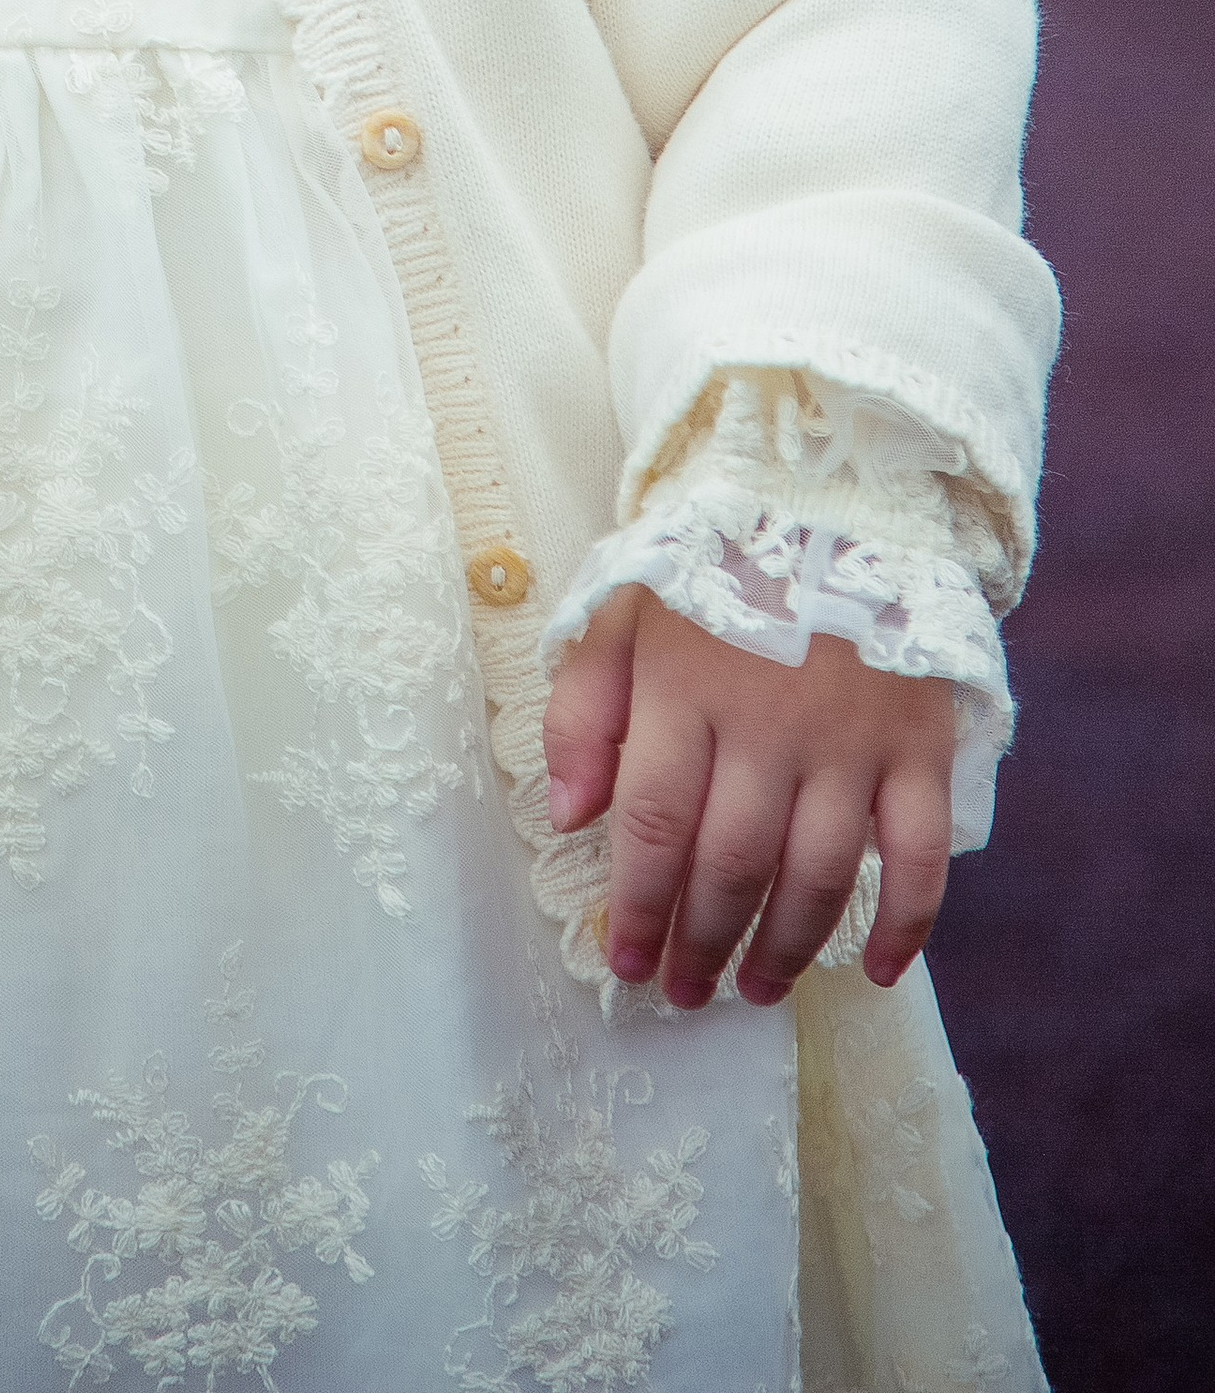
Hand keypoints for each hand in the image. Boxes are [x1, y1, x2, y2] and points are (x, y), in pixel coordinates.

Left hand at [543, 585, 954, 1008]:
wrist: (838, 499)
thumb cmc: (714, 569)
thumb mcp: (621, 611)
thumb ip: (582, 709)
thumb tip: (569, 815)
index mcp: (686, 688)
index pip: (653, 823)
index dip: (637, 904)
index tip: (625, 959)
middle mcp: (769, 725)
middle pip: (731, 862)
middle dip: (701, 941)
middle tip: (683, 991)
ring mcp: (853, 740)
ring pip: (818, 874)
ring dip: (786, 948)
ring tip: (754, 989)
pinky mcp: (921, 745)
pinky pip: (923, 854)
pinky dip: (908, 922)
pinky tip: (879, 971)